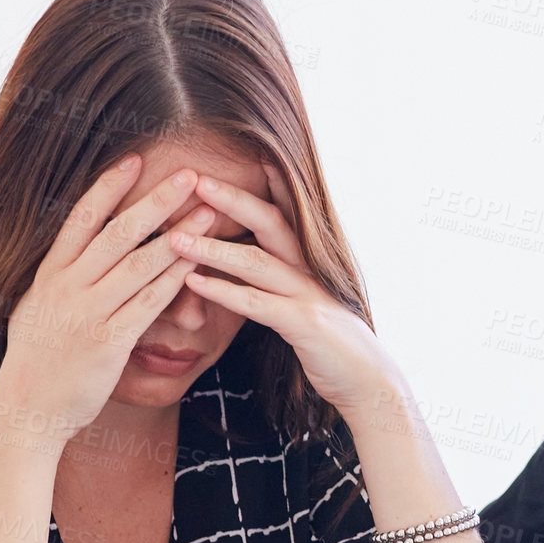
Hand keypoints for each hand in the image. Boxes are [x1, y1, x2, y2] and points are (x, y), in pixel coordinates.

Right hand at [0, 156, 212, 440]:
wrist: (26, 411)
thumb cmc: (36, 363)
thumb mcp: (36, 310)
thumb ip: (58, 280)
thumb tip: (70, 254)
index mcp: (48, 275)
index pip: (80, 219)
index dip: (108, 187)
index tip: (135, 159)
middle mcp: (66, 287)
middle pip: (117, 233)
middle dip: (155, 200)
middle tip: (189, 174)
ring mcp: (87, 313)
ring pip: (138, 264)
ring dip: (177, 236)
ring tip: (207, 212)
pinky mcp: (109, 341)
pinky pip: (148, 303)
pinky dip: (174, 280)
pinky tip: (197, 263)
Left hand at [172, 163, 396, 415]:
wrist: (369, 384)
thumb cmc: (331, 347)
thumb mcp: (304, 308)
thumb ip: (275, 286)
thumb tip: (240, 269)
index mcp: (309, 261)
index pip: (282, 211)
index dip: (259, 183)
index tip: (231, 158)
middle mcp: (310, 270)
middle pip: (269, 221)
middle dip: (231, 198)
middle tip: (194, 178)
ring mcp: (309, 295)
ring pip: (256, 260)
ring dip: (213, 246)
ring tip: (174, 237)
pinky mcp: (305, 325)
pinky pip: (256, 302)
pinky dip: (222, 291)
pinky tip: (193, 283)